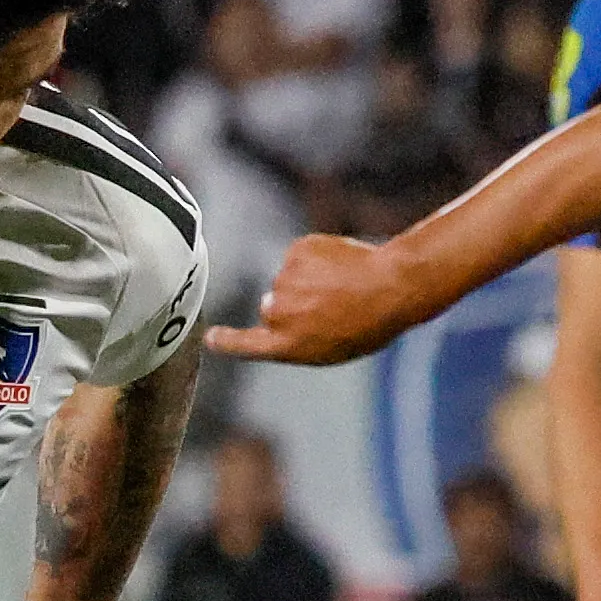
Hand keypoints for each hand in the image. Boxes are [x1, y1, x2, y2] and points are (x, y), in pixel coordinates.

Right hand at [204, 235, 412, 365]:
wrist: (389, 287)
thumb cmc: (368, 325)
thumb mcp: (331, 348)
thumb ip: (298, 339)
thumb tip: (278, 319)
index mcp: (287, 345)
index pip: (245, 345)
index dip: (227, 341)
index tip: (210, 337)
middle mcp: (277, 313)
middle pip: (271, 307)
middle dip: (291, 305)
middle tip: (331, 306)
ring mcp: (284, 280)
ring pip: (287, 280)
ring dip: (307, 281)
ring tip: (341, 287)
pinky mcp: (295, 251)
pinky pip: (299, 256)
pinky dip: (316, 258)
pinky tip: (339, 266)